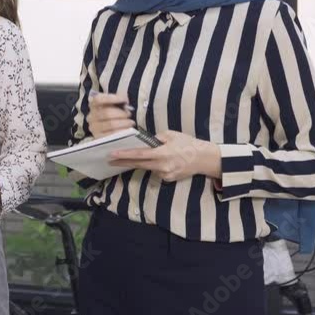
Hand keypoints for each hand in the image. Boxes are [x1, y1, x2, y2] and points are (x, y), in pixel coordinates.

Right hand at [85, 92, 134, 137]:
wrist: (108, 131)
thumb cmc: (113, 115)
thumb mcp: (114, 105)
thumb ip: (119, 100)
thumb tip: (125, 99)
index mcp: (93, 105)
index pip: (98, 99)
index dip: (112, 98)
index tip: (125, 100)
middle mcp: (91, 116)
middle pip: (107, 113)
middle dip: (121, 113)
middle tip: (129, 114)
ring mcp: (94, 128)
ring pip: (111, 124)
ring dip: (124, 123)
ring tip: (130, 122)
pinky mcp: (99, 138)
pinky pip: (112, 135)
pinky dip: (122, 131)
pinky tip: (128, 130)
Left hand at [108, 130, 222, 182]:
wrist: (204, 159)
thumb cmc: (188, 144)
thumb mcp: (171, 135)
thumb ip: (156, 138)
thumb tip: (144, 141)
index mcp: (162, 153)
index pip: (139, 155)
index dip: (125, 155)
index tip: (113, 154)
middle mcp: (162, 166)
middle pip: (138, 164)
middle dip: (123, 162)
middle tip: (110, 160)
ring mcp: (165, 175)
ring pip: (147, 168)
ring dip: (141, 163)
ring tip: (135, 157)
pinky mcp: (168, 179)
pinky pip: (156, 172)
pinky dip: (155, 166)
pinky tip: (162, 161)